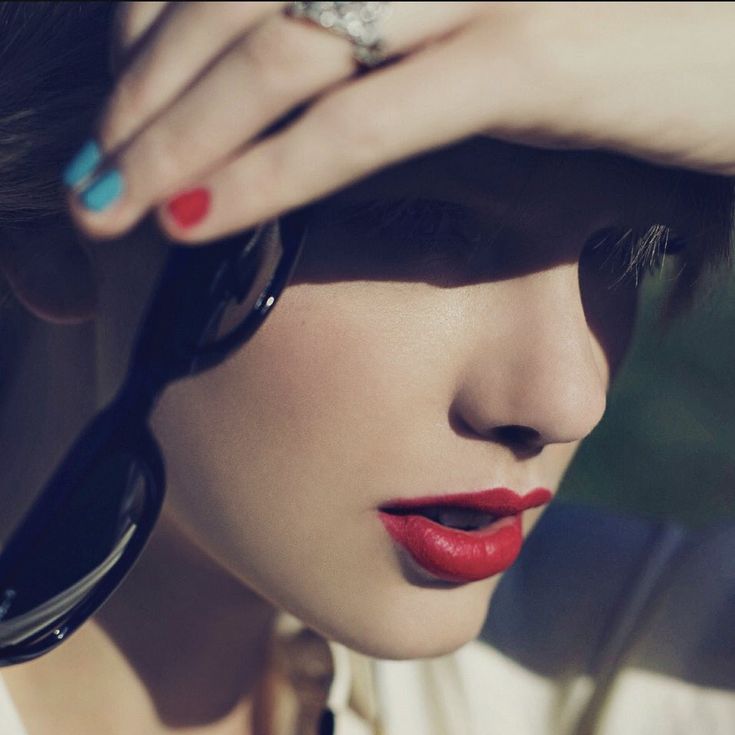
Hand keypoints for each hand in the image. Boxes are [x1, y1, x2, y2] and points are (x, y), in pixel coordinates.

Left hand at [64, 1, 734, 243]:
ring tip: (106, 204)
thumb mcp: (496, 17)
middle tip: (85, 176)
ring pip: (282, 50)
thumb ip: (402, 33)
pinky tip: (194, 215)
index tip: (117, 117)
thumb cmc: (637, 32)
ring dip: (175, 134)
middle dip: (141, 92)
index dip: (156, 33)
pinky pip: (365, 118)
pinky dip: (270, 169)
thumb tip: (320, 88)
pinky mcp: (529, 52)